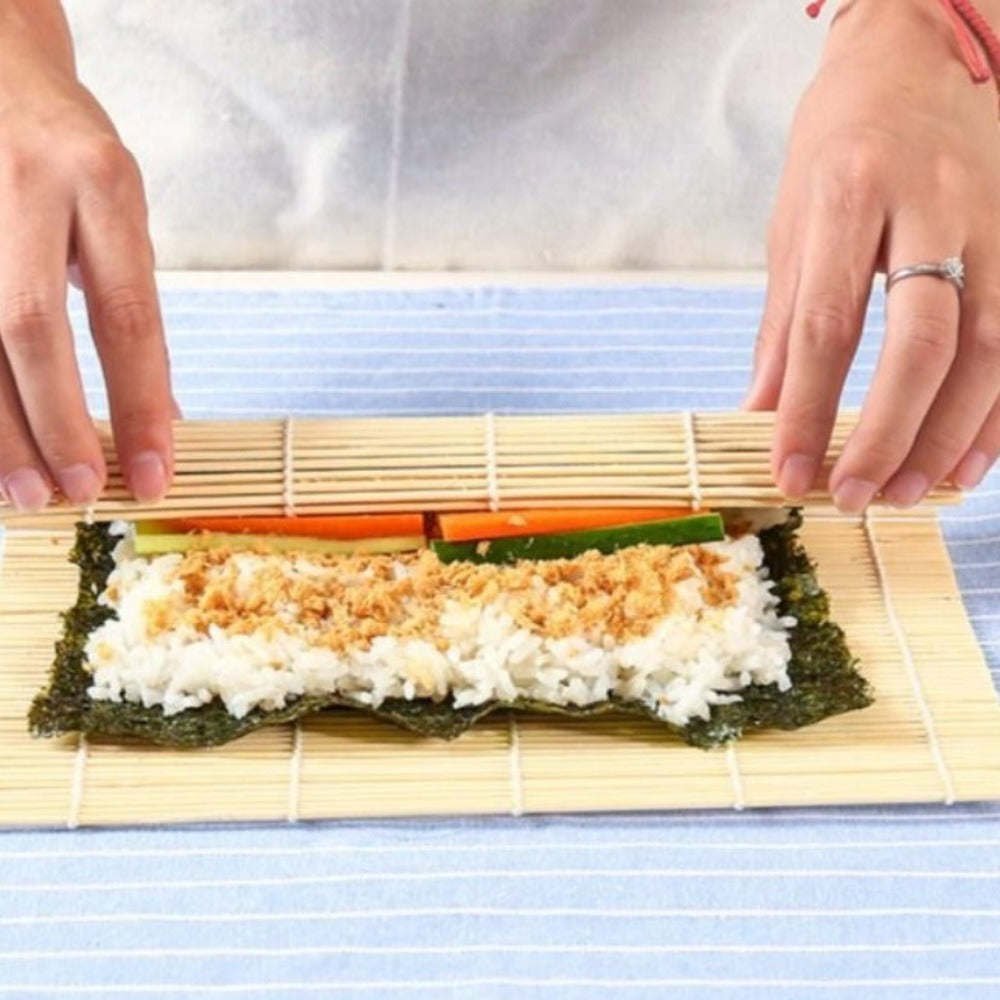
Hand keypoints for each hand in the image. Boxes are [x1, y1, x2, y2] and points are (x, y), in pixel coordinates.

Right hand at [0, 0, 172, 511]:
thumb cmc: (66, 149)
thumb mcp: (118, 208)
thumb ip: (127, 300)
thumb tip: (160, 412)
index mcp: (100, 182)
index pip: (128, 317)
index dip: (142, 405)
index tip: (155, 474)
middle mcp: (26, 184)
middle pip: (30, 326)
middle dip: (54, 423)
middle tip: (73, 492)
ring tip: (22, 492)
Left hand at [747, 0, 999, 511]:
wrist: (921, 52)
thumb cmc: (841, 142)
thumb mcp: (791, 223)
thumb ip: (782, 325)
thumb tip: (759, 414)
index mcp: (848, 199)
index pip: (826, 327)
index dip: (808, 412)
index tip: (788, 473)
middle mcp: (929, 208)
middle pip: (922, 341)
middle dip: (888, 432)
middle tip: (854, 496)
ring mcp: (992, 222)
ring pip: (989, 346)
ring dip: (951, 434)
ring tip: (908, 492)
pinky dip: (999, 411)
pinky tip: (969, 461)